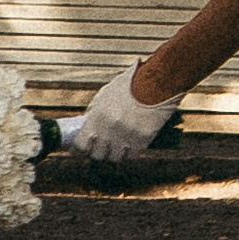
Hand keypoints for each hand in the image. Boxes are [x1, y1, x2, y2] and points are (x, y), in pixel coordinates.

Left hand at [63, 62, 178, 164]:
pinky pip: (131, 155)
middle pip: (97, 154)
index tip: (82, 148)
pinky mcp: (143, 140)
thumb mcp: (107, 93)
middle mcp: (110, 130)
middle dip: (98, 151)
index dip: (80, 148)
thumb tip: (86, 123)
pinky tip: (130, 144)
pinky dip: (129, 151)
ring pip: (114, 157)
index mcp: (98, 117)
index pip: (81, 145)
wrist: (158, 82)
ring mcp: (127, 137)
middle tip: (101, 147)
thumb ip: (95, 110)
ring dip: (114, 153)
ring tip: (117, 145)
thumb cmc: (131, 84)